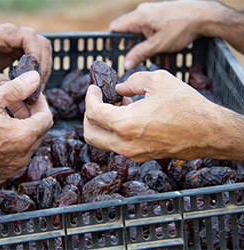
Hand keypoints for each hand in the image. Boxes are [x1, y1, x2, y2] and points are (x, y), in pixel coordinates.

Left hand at [0, 23, 51, 88]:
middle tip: (38, 87)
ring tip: (36, 89)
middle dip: (43, 65)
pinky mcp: (16, 51)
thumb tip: (10, 87)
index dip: (36, 54)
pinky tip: (30, 86)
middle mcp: (9, 35)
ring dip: (42, 69)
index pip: (28, 36)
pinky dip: (36, 72)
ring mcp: (14, 42)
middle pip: (40, 43)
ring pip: (41, 50)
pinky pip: (34, 58)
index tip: (34, 75)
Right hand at [0, 71, 52, 183]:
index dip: (41, 103)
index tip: (31, 95)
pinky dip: (12, 144)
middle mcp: (23, 156)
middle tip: (15, 103)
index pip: (47, 117)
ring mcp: (12, 168)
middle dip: (30, 114)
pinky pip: (15, 157)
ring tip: (3, 117)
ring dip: (21, 129)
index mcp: (24, 137)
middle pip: (38, 131)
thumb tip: (36, 78)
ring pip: (27, 145)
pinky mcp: (1, 176)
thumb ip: (17, 88)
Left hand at [84, 70, 220, 161]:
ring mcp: (132, 153)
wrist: (209, 132)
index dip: (90, 97)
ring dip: (102, 123)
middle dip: (89, 114)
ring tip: (119, 105)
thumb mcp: (158, 81)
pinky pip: (117, 145)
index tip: (94, 89)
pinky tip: (130, 116)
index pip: (93, 112)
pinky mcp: (141, 156)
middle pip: (90, 134)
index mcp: (125, 124)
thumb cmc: (187, 106)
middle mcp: (125, 144)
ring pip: (102, 142)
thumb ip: (132, 81)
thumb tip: (119, 88)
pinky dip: (115, 131)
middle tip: (99, 100)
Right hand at [109, 1, 221, 69]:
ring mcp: (152, 11)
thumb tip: (125, 64)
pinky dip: (149, 38)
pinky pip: (148, 26)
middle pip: (126, 29)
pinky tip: (157, 47)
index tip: (112, 53)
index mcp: (139, 17)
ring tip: (147, 55)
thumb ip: (140, 54)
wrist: (204, 16)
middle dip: (128, 45)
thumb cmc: (182, 28)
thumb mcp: (158, 45)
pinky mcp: (160, 14)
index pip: (115, 27)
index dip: (111, 40)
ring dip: (140, 43)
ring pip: (138, 29)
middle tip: (130, 58)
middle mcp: (143, 11)